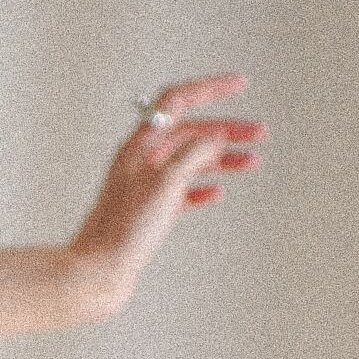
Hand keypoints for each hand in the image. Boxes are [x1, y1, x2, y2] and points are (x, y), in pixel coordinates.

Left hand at [70, 73, 264, 317]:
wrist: (98, 274)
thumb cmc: (123, 230)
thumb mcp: (166, 182)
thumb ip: (193, 152)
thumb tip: (214, 136)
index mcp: (139, 145)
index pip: (177, 101)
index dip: (210, 88)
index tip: (241, 84)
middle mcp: (140, 161)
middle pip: (189, 132)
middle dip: (227, 130)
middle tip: (260, 134)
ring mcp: (143, 188)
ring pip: (189, 163)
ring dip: (222, 159)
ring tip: (253, 163)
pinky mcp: (146, 214)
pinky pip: (180, 193)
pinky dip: (201, 188)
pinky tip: (217, 193)